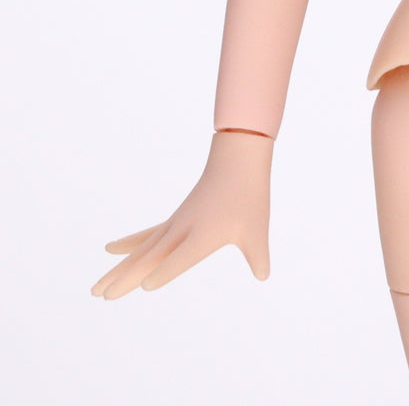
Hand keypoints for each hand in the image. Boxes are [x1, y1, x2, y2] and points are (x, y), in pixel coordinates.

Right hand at [92, 129, 273, 298]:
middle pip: (150, 257)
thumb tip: (263, 275)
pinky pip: (147, 236)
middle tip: (101, 295)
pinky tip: (111, 249)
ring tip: (96, 289)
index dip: (166, 272)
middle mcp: (184, 230)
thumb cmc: (249, 196)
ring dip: (119, 268)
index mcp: (204, 234)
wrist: (237, 161)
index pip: (181, 257)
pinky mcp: (174, 220)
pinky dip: (130, 244)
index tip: (146, 286)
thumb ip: (257, 255)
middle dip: (127, 277)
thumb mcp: (256, 229)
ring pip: (142, 250)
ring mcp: (175, 225)